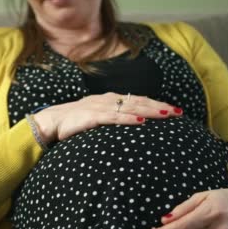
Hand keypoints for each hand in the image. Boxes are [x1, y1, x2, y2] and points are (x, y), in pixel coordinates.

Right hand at [32, 93, 181, 143]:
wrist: (49, 122)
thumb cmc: (73, 124)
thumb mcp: (96, 121)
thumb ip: (112, 121)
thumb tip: (130, 128)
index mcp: (109, 100)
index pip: (138, 100)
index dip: (156, 104)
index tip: (173, 110)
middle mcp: (107, 100)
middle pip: (138, 101)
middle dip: (159, 106)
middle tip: (178, 112)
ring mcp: (99, 107)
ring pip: (129, 107)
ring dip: (149, 111)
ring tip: (166, 115)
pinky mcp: (90, 116)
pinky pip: (113, 117)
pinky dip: (128, 118)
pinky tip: (140, 121)